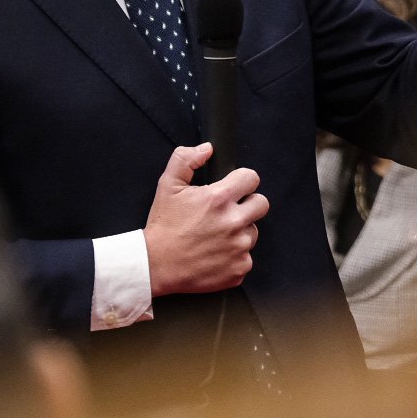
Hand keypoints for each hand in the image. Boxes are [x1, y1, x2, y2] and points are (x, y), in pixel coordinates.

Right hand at [143, 143, 267, 296]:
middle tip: (227, 212)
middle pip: (261, 204)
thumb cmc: (163, 227)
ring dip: (239, 232)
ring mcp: (239, 247)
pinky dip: (234, 256)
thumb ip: (186, 159)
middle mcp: (233, 222)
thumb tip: (207, 149)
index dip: (241, 181)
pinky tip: (216, 254)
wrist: (155, 265)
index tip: (234, 188)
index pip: (251, 178)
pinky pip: (246, 257)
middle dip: (247, 205)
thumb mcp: (167, 185)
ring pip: (253, 232)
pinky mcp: (239, 267)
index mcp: (219, 199)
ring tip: (216, 236)